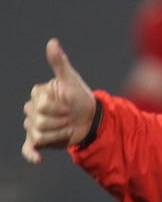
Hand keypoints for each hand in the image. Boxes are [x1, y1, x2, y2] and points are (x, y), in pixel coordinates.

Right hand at [22, 39, 95, 163]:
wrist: (92, 119)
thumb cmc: (81, 97)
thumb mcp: (71, 80)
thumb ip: (59, 63)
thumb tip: (52, 42)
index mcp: (37, 95)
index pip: (41, 104)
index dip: (59, 106)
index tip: (69, 103)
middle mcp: (32, 110)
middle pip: (39, 120)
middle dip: (60, 119)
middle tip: (70, 116)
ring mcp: (33, 126)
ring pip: (39, 133)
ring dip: (59, 132)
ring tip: (68, 127)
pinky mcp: (37, 141)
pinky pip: (29, 149)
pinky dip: (33, 155)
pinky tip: (39, 159)